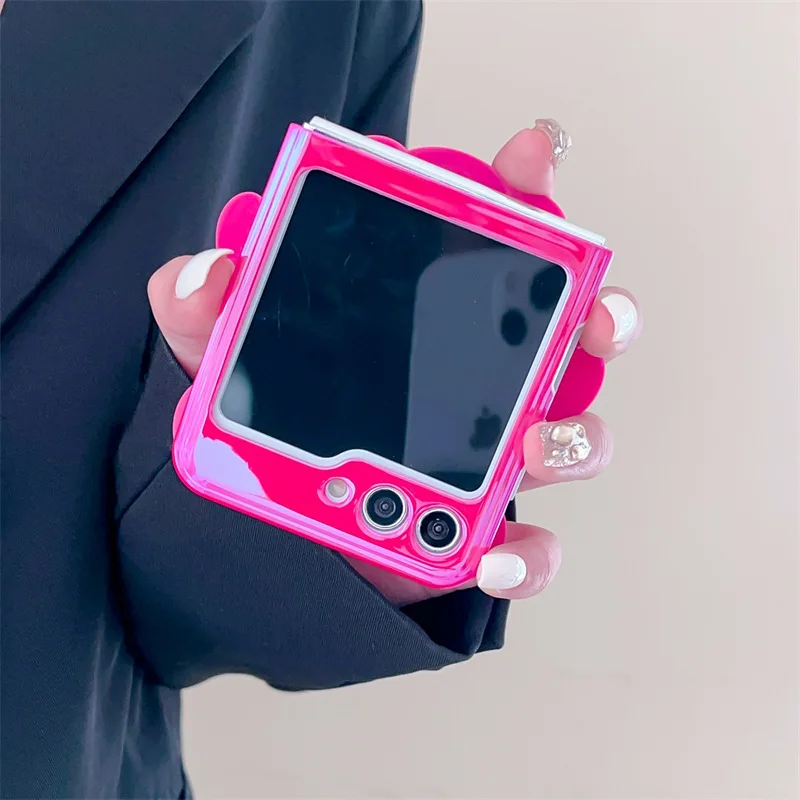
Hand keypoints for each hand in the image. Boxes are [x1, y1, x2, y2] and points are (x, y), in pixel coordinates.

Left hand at [148, 123, 640, 607]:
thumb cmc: (278, 432)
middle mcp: (480, 382)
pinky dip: (525, 556)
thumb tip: (212, 270)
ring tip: (534, 441)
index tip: (534, 156)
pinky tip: (490, 554)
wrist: (284, 529)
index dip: (523, 194)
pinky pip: (530, 548)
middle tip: (596, 307)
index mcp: (432, 324)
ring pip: (572, 438)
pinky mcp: (480, 531)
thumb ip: (210, 314)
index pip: (491, 245)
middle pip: (570, 338)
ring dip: (573, 436)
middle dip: (601, 315)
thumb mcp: (229, 360)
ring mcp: (490, 457)